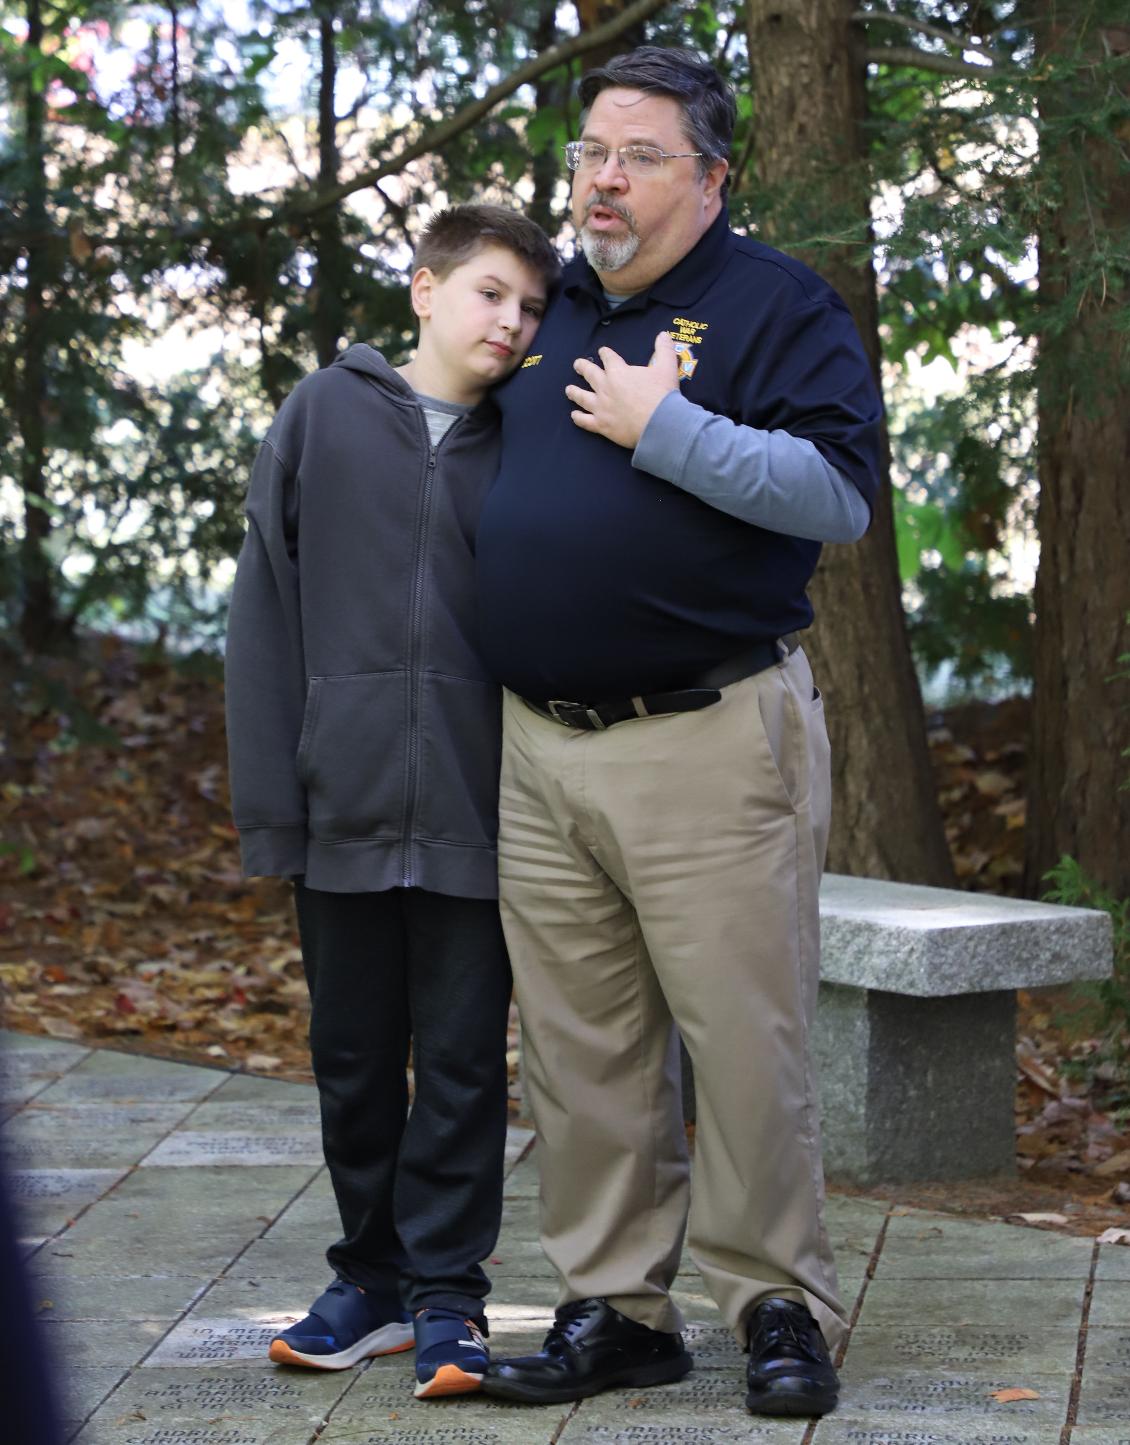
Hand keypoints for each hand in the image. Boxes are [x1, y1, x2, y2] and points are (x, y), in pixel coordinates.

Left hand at [565, 330, 679, 448]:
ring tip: (569, 389)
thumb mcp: (666, 367)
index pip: (608, 358)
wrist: (659, 423)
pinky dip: (578, 418)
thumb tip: (664, 334)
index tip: (602, 351)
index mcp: (618, 372)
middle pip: (590, 374)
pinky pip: (585, 421)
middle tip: (577, 365)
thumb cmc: (662, 395)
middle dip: (583, 367)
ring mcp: (601, 407)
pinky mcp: (602, 425)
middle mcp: (605, 388)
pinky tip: (574, 415)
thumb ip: (664, 350)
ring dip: (574, 392)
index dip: (605, 353)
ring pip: (582, 397)